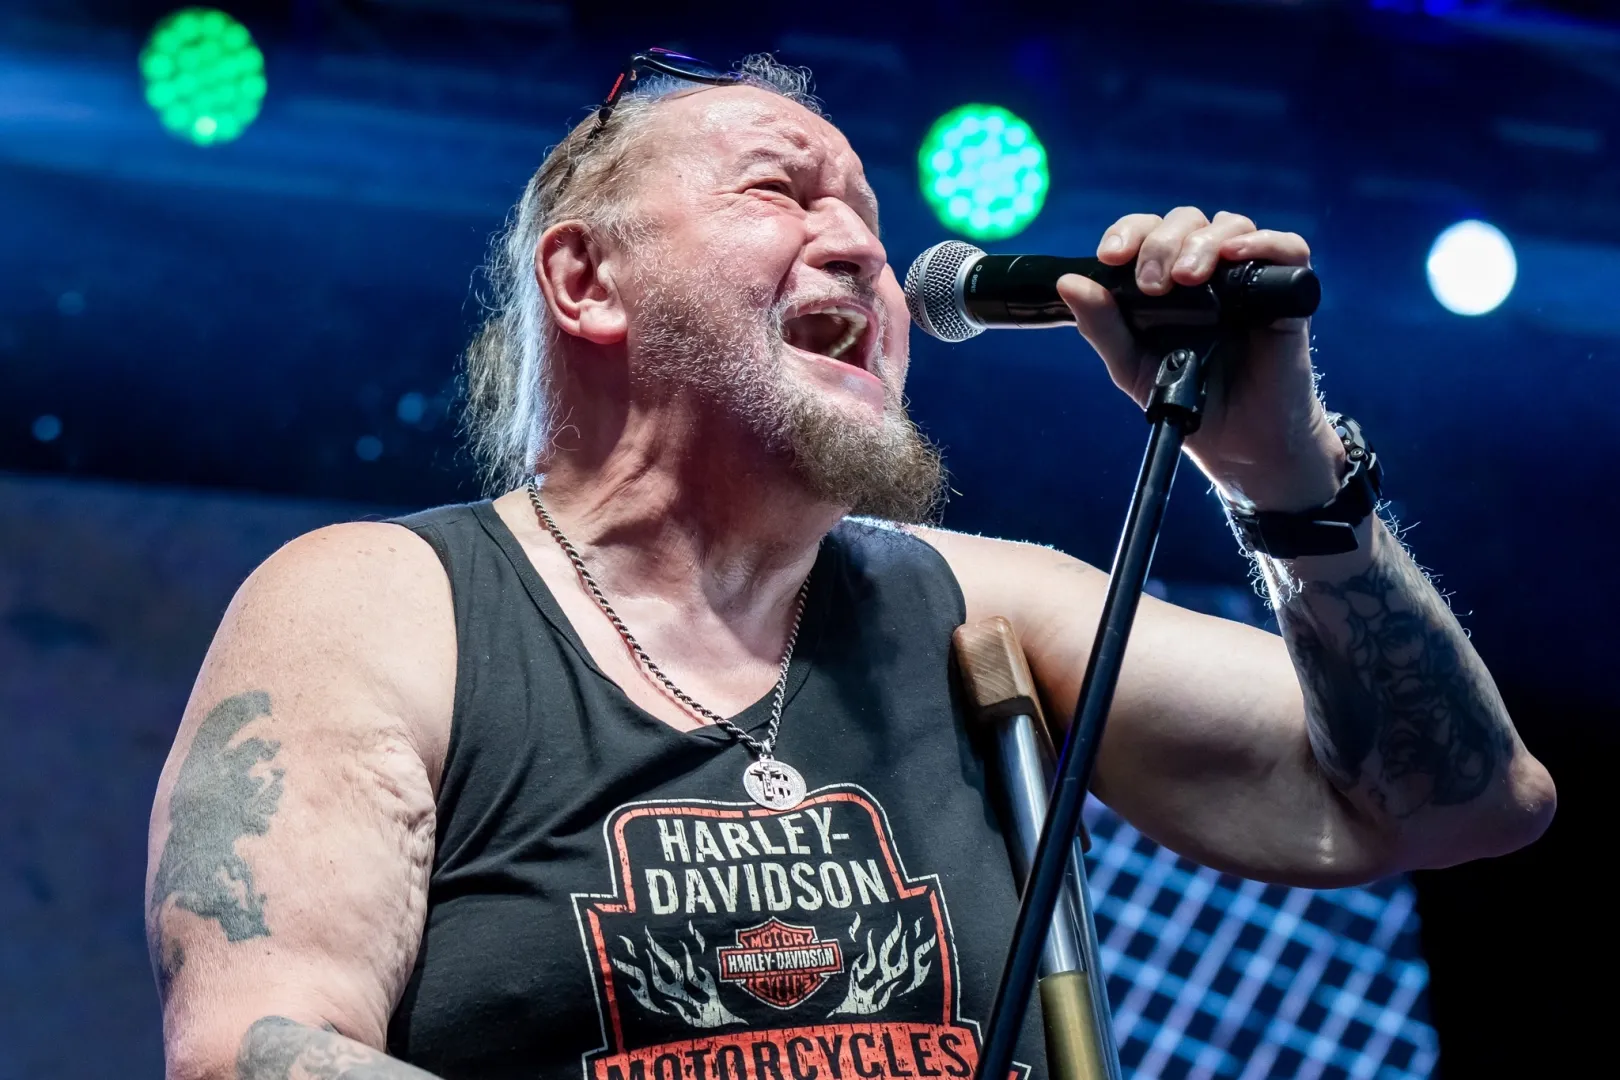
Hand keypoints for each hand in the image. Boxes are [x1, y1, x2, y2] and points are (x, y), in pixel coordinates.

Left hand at [1056, 207, 1345, 510]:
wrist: (1236, 441)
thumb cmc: (1186, 397)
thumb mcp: (1131, 364)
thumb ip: (1101, 325)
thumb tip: (1068, 282)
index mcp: (1167, 277)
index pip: (1147, 231)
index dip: (1129, 232)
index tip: (1111, 257)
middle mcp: (1208, 268)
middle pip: (1186, 222)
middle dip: (1163, 244)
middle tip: (1153, 285)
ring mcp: (1248, 277)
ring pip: (1230, 226)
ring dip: (1203, 243)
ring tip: (1189, 279)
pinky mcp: (1288, 293)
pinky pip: (1287, 248)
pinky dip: (1262, 243)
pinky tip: (1236, 256)